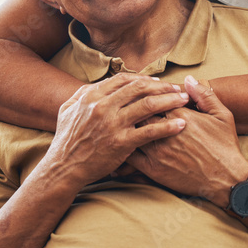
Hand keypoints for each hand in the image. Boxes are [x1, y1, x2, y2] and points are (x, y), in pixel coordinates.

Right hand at [43, 73, 188, 187]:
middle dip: (162, 86)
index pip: (124, 79)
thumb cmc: (66, 140)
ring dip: (170, 100)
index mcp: (92, 96)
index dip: (144, 79)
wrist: (63, 168)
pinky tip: (181, 125)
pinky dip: (168, 127)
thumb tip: (97, 84)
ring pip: (149, 105)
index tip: (158, 82)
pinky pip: (150, 131)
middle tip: (178, 88)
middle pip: (140, 88)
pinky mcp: (122, 143)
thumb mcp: (67, 110)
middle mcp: (103, 106)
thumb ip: (82, 93)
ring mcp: (113, 124)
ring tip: (184, 100)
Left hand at [126, 76, 247, 206]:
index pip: (153, 97)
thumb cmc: (225, 146)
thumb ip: (204, 95)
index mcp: (180, 115)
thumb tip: (188, 79)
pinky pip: (130, 156)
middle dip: (131, 107)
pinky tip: (118, 144)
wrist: (226, 180)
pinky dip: (122, 148)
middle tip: (123, 104)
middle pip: (138, 112)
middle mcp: (165, 131)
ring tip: (118, 121)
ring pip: (131, 132)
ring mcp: (158, 151)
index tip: (142, 94)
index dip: (146, 94)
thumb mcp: (222, 115)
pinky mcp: (153, 169)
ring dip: (124, 126)